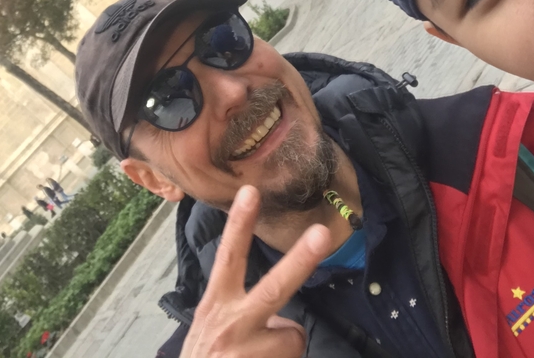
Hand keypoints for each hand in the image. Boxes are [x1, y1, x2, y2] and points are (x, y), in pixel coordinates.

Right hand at [180, 186, 331, 357]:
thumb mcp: (210, 329)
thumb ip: (237, 311)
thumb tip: (282, 321)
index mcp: (216, 306)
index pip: (229, 257)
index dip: (240, 224)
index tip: (251, 191)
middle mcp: (231, 325)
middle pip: (274, 288)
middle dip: (301, 259)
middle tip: (323, 233)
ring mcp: (247, 352)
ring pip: (293, 336)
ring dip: (283, 348)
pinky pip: (294, 355)